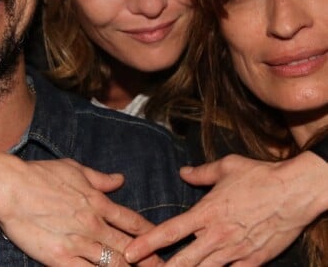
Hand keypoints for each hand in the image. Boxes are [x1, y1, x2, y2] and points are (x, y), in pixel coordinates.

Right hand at [0, 150, 162, 264]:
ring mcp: (78, 244)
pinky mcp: (61, 260)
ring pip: (114, 265)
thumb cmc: (39, 174)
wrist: (10, 187)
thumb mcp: (73, 168)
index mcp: (97, 202)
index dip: (151, 234)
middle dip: (150, 261)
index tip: (164, 242)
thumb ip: (99, 178)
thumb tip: (120, 180)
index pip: (133, 222)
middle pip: (130, 248)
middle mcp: (93, 224)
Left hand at [125, 152, 327, 265]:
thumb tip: (183, 172)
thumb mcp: (226, 167)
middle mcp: (217, 236)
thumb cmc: (259, 176)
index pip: (170, 230)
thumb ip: (201, 172)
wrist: (294, 192)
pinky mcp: (254, 262)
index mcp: (206, 212)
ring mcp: (236, 252)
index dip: (148, 242)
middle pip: (183, 260)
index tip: (131, 251)